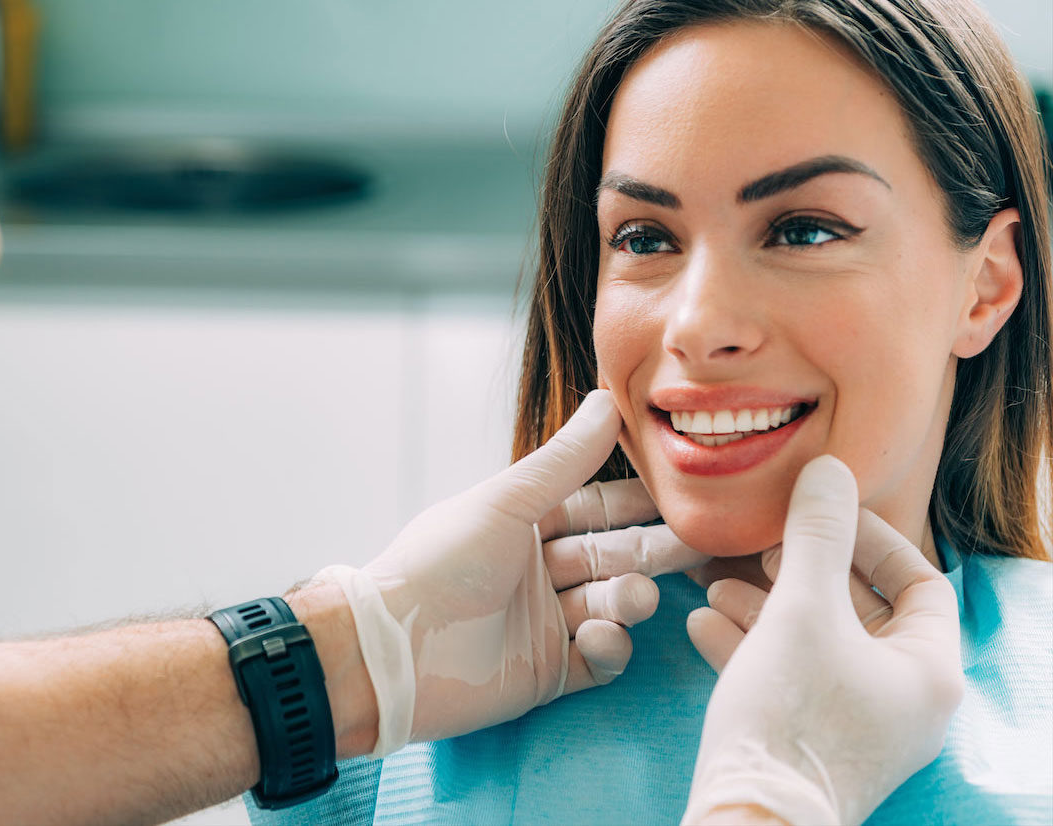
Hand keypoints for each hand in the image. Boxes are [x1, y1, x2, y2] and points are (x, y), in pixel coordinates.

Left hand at [317, 390, 704, 755]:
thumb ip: (564, 460)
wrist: (393, 651)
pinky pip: (598, 659)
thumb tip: (609, 400)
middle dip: (653, 551)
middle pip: (612, 556)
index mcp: (522, 525)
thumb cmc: (438, 565)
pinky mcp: (546, 674)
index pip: (595, 507)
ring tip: (632, 599)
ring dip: (629, 600)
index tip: (684, 493)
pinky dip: (610, 648)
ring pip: (610, 606)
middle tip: (700, 544)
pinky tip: (603, 637)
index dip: (638, 502)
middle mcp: (535, 571)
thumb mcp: (505, 503)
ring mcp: (543, 624)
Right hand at [683, 456, 963, 825]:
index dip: (870, 538)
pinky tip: (703, 623)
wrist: (748, 816)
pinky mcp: (810, 741)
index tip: (818, 515)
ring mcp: (856, 724)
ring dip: (766, 605)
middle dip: (801, 570)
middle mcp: (902, 700)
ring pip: (816, 643)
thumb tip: (828, 470)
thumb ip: (816, 535)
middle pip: (860, 611)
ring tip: (716, 581)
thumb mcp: (801, 608)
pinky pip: (789, 678)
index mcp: (927, 670)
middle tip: (759, 546)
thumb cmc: (790, 715)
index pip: (920, 582)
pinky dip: (752, 646)